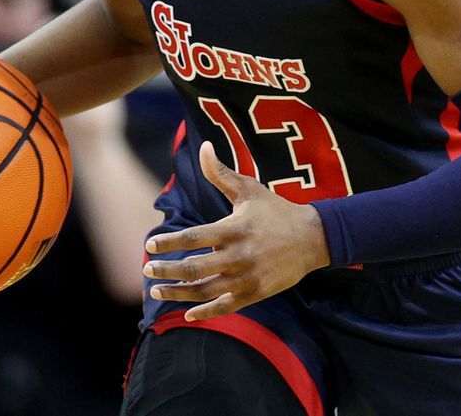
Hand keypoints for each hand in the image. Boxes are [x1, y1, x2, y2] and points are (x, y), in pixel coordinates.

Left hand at [142, 141, 330, 321]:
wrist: (313, 238)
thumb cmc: (276, 210)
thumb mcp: (249, 189)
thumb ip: (221, 173)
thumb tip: (204, 147)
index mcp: (234, 229)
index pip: (194, 237)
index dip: (169, 242)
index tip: (150, 246)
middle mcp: (238, 255)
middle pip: (194, 268)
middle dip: (167, 270)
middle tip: (147, 269)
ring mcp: (247, 277)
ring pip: (205, 291)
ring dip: (178, 294)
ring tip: (157, 290)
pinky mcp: (256, 293)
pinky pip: (225, 307)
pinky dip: (205, 313)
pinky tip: (188, 314)